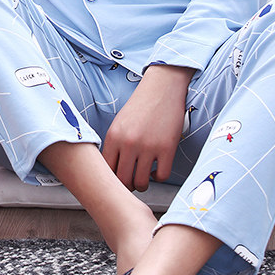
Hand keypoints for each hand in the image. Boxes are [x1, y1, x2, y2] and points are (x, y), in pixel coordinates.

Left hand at [102, 64, 194, 191]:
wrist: (161, 88)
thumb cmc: (139, 107)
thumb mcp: (119, 123)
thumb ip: (114, 145)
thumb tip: (110, 172)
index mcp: (113, 136)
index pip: (106, 170)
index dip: (110, 180)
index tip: (115, 181)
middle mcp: (129, 143)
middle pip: (123, 181)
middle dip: (126, 185)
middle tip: (130, 182)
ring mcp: (148, 147)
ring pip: (141, 183)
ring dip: (142, 184)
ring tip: (143, 176)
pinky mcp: (167, 148)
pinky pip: (161, 176)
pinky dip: (158, 177)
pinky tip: (155, 170)